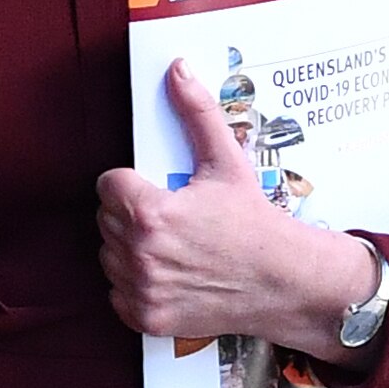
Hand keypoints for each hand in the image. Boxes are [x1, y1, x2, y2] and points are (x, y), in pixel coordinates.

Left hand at [97, 58, 381, 356]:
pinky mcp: (146, 318)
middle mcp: (139, 255)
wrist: (283, 282)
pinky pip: (117, 293)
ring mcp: (141, 290)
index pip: (108, 185)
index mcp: (150, 213)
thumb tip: (177, 69)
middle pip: (106, 219)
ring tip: (169, 243)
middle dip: (130, 212)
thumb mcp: (226, 162)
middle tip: (168, 214)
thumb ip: (196, 113)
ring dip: (129, 248)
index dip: (130, 183)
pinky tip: (167, 272)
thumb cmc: (254, 221)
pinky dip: (135, 285)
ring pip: (108, 255)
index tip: (153, 188)